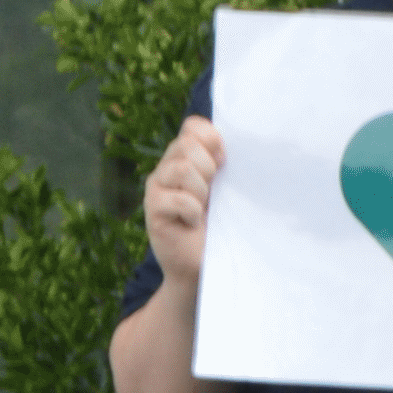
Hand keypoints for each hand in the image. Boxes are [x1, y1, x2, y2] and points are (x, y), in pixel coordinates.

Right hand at [141, 115, 224, 280]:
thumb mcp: (225, 191)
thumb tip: (240, 148)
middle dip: (208, 168)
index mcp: (185, 158)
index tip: (224, 164)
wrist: (201, 265)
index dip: (212, 140)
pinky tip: (192, 224)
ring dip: (200, 191)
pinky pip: (179, 199)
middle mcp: (167, 168)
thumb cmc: (217, 226)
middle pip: (186, 144)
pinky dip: (193, 213)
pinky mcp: (152, 209)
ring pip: (181, 167)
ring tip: (202, 210)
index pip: (193, 126)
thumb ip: (223, 167)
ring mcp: (156, 187)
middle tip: (211, 195)